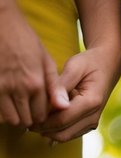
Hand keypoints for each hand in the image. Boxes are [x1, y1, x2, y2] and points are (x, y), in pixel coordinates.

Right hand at [0, 5, 68, 127]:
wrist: (1, 24)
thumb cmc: (25, 40)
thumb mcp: (46, 60)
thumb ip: (54, 86)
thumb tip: (64, 107)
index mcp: (35, 84)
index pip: (42, 114)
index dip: (42, 117)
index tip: (41, 114)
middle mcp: (18, 88)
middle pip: (26, 120)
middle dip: (29, 120)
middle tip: (29, 114)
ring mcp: (1, 87)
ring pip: (10, 118)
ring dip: (15, 117)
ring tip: (18, 109)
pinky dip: (2, 111)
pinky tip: (6, 103)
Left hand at [31, 41, 120, 142]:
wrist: (106, 67)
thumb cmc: (88, 64)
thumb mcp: (74, 67)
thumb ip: (62, 85)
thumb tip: (55, 103)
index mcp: (91, 102)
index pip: (63, 119)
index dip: (42, 122)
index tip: (25, 117)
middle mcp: (94, 116)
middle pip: (63, 132)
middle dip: (42, 130)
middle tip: (24, 122)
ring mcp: (93, 122)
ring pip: (66, 136)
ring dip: (48, 132)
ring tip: (32, 122)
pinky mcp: (89, 124)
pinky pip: (70, 134)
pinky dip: (55, 132)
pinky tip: (43, 124)